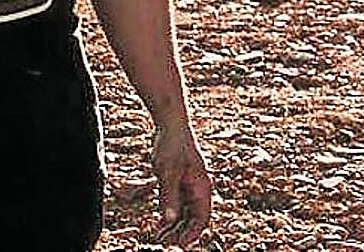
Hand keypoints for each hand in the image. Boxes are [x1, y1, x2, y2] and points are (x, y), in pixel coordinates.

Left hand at [151, 121, 211, 247]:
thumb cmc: (172, 145)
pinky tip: (160, 225)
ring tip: (160, 237)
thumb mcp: (167, 172)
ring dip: (175, 227)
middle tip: (165, 243)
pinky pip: (178, 204)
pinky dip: (170, 215)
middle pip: (194, 219)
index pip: (202, 217)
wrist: (170, 124)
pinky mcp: (180, 182)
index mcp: (202, 187)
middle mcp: (198, 189)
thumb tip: (169, 220)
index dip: (193, 234)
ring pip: (185, 214)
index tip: (180, 245)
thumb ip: (169, 197)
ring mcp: (189, 186)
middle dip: (181, 233)